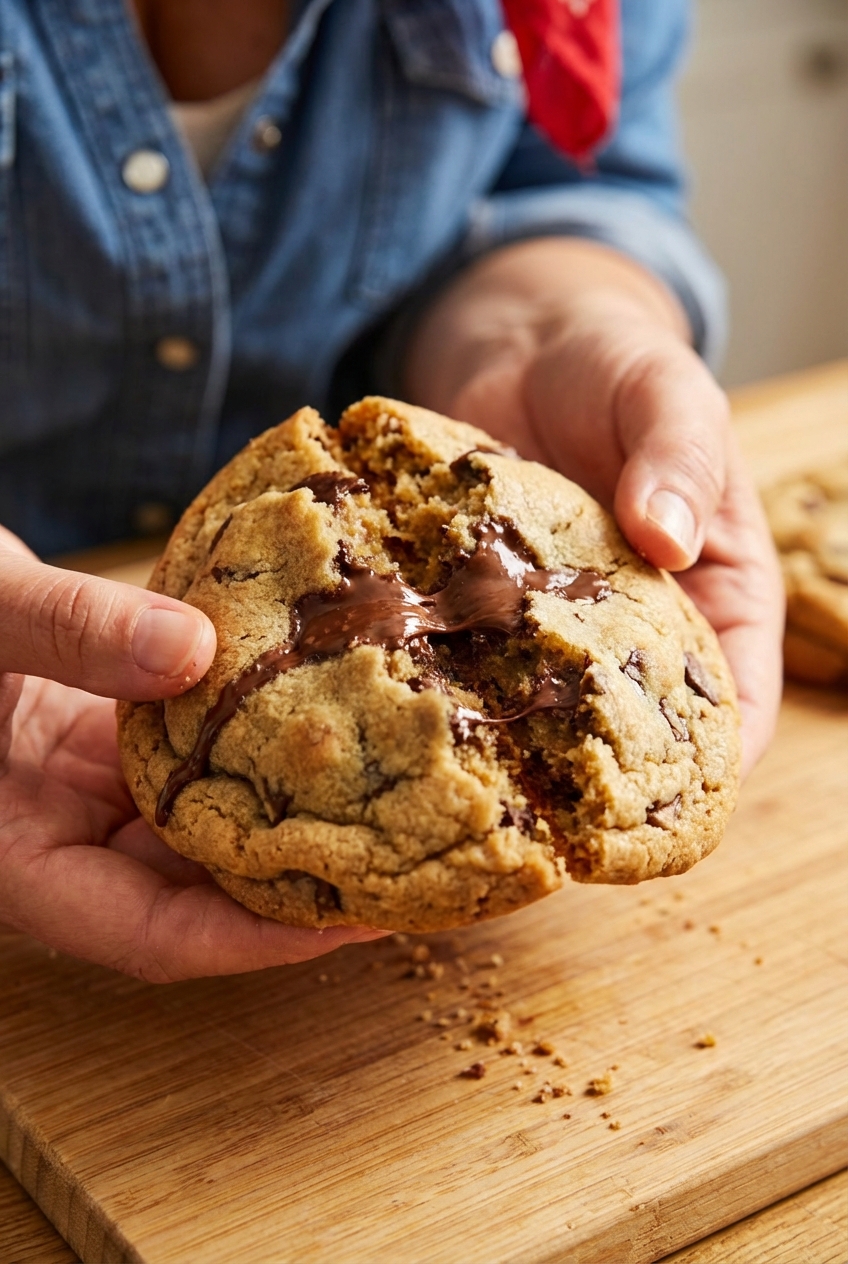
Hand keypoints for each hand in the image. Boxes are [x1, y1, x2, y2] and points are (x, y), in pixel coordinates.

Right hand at [0, 528, 385, 979]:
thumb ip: (61, 633)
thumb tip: (193, 650)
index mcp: (12, 856)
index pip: (145, 935)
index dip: (250, 941)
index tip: (351, 920)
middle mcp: (57, 833)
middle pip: (192, 889)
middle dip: (291, 884)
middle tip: (399, 862)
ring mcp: (83, 784)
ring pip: (200, 819)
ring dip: (280, 809)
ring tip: (380, 796)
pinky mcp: (105, 732)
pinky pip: (190, 751)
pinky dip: (246, 738)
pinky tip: (314, 716)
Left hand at [405, 239, 783, 774]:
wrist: (522, 340)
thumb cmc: (618, 366)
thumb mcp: (667, 393)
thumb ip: (680, 457)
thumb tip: (669, 538)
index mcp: (716, 598)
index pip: (735, 710)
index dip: (706, 772)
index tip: (648, 814)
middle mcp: (639, 629)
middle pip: (636, 732)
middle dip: (596, 779)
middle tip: (537, 811)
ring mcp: (557, 628)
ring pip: (548, 711)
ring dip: (513, 737)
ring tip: (463, 766)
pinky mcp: (487, 611)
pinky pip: (476, 664)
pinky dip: (451, 683)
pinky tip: (408, 696)